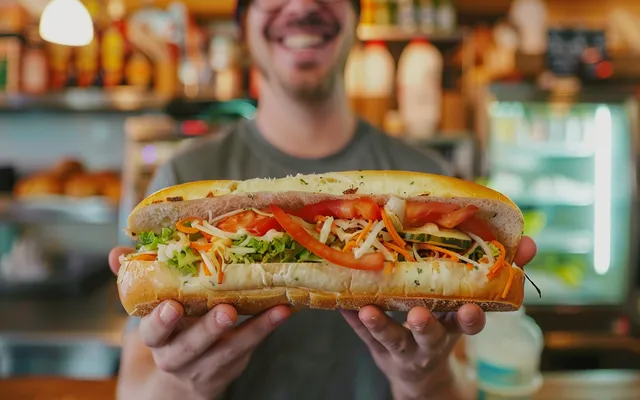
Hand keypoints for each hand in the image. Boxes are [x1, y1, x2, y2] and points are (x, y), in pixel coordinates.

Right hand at [109, 247, 290, 397]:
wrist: (179, 381)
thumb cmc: (166, 332)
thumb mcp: (146, 310)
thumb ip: (132, 279)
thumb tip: (116, 252)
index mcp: (154, 339)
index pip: (151, 333)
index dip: (160, 322)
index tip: (171, 306)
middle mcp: (178, 356)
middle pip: (190, 347)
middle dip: (206, 330)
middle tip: (224, 311)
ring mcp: (206, 364)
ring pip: (227, 350)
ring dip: (251, 330)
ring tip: (273, 310)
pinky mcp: (231, 365)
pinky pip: (249, 348)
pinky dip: (267, 328)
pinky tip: (283, 310)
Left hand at [341, 236, 536, 399]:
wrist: (420, 374)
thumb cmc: (448, 325)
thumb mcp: (476, 306)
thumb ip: (505, 274)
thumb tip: (531, 243)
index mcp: (455, 326)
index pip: (469, 323)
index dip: (473, 317)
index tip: (472, 309)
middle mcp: (430, 338)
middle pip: (431, 335)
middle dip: (428, 325)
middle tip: (420, 314)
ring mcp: (402, 345)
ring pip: (392, 337)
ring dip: (381, 324)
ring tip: (370, 310)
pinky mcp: (377, 346)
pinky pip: (362, 333)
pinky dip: (351, 317)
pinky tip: (339, 303)